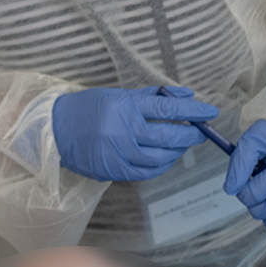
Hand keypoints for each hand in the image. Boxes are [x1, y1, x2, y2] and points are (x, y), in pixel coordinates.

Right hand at [51, 85, 217, 181]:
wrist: (55, 130)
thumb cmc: (89, 107)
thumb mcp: (118, 94)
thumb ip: (152, 95)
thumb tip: (185, 96)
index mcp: (124, 106)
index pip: (167, 109)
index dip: (192, 112)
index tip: (210, 111)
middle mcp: (123, 130)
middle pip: (168, 136)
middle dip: (190, 135)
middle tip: (201, 132)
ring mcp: (119, 153)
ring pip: (160, 158)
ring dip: (177, 152)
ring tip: (182, 145)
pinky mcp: (114, 170)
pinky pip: (147, 172)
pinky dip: (161, 166)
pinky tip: (165, 159)